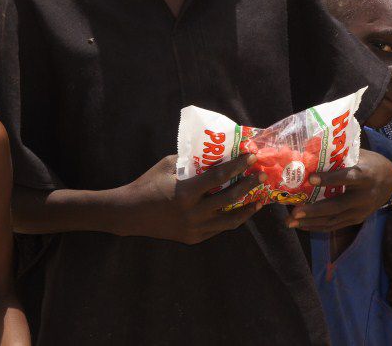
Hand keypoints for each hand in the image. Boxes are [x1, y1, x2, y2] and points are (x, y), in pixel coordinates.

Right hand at [120, 154, 265, 243]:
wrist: (129, 214)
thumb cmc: (147, 185)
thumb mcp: (167, 166)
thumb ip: (190, 161)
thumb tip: (213, 153)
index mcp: (186, 193)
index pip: (218, 177)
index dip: (237, 166)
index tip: (251, 157)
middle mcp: (193, 213)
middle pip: (229, 199)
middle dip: (248, 186)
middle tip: (261, 176)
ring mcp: (194, 228)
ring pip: (229, 221)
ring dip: (246, 209)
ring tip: (259, 200)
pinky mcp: (192, 238)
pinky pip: (217, 229)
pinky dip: (229, 220)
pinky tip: (238, 211)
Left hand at [286, 148, 391, 231]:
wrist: (391, 183)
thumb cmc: (370, 164)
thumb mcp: (359, 155)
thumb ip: (339, 156)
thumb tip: (310, 151)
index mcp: (365, 175)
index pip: (347, 178)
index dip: (329, 179)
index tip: (310, 178)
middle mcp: (363, 196)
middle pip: (337, 206)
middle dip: (314, 210)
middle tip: (294, 211)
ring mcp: (360, 211)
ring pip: (334, 220)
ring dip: (311, 222)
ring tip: (291, 221)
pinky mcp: (356, 219)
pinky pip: (335, 226)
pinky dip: (317, 226)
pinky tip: (302, 225)